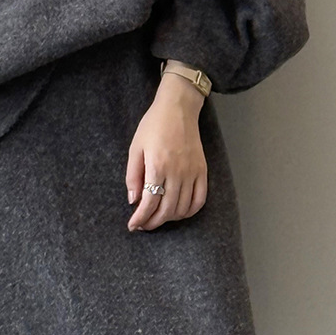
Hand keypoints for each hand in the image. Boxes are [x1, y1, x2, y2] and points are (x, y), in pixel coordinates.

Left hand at [126, 71, 207, 230]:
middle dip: (153, 222)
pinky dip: (190, 211)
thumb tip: (133, 201)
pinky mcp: (202, 171)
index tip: (133, 225)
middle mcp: (177, 172)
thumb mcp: (135, 148)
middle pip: (166, 209)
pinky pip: (200, 199)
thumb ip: (133, 177)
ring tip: (158, 218)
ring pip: (183, 208)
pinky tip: (179, 213)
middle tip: (144, 225)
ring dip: (169, 218)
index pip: (149, 203)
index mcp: (157, 166)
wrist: (178, 108)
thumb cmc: (153, 126)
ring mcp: (192, 172)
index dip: (140, 218)